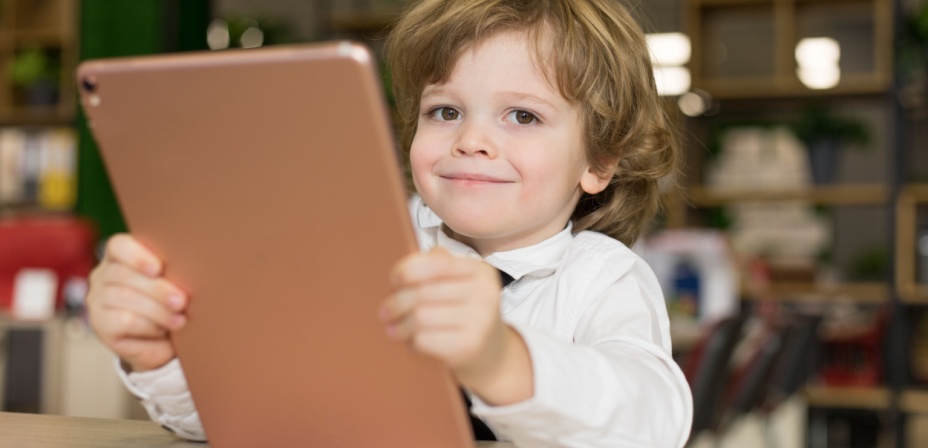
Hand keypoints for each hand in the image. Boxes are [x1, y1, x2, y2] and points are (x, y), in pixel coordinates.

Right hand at [86, 234, 186, 371]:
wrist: (162, 340)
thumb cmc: (171, 303)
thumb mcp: (173, 283)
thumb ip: (174, 271)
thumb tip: (193, 269)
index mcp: (121, 257)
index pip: (119, 246)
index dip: (137, 256)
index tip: (158, 268)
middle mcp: (103, 275)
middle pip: (123, 274)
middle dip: (157, 289)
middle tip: (182, 301)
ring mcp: (98, 300)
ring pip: (125, 297)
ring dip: (157, 310)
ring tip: (180, 320)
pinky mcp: (101, 325)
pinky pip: (124, 321)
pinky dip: (148, 326)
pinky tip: (163, 330)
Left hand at [379, 247, 532, 403]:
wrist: (491, 353)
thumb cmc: (465, 312)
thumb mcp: (460, 282)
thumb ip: (437, 264)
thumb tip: (408, 267)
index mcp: (481, 272)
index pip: (438, 263)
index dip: (409, 269)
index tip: (394, 280)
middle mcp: (485, 294)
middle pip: (423, 292)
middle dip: (397, 302)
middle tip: (386, 311)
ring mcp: (480, 322)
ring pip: (420, 317)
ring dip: (400, 325)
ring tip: (394, 329)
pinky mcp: (469, 347)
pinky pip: (424, 340)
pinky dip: (411, 342)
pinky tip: (412, 342)